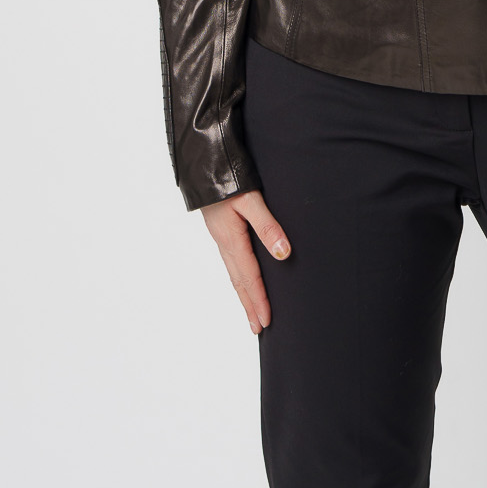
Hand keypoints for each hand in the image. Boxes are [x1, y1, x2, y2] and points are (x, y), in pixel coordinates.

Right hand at [200, 189, 291, 334]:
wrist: (202, 159)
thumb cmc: (227, 176)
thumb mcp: (250, 200)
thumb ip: (267, 226)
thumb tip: (284, 254)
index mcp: (231, 239)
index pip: (249, 277)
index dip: (259, 300)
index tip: (266, 321)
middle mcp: (224, 242)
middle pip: (238, 281)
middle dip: (249, 305)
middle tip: (258, 328)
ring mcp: (220, 236)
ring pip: (233, 272)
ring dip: (243, 293)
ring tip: (251, 311)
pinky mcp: (220, 228)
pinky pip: (230, 260)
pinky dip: (237, 276)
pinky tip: (242, 276)